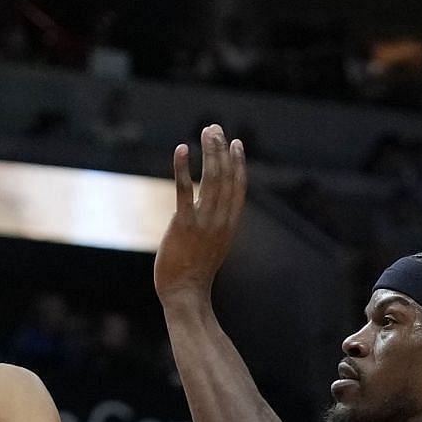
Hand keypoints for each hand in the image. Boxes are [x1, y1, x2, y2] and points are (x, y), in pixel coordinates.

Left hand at [153, 124, 246, 305]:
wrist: (186, 293)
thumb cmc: (195, 272)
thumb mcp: (213, 245)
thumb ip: (216, 226)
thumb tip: (213, 212)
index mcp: (230, 224)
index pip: (239, 186)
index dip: (238, 163)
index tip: (236, 143)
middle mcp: (221, 219)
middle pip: (226, 176)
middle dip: (222, 149)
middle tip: (216, 128)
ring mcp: (204, 221)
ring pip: (212, 178)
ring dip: (210, 151)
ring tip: (207, 130)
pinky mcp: (183, 224)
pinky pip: (185, 190)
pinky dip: (184, 168)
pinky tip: (182, 149)